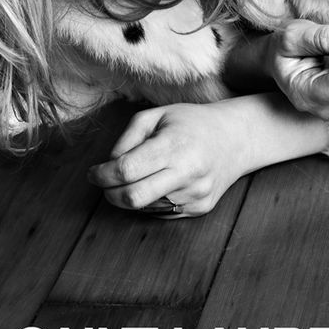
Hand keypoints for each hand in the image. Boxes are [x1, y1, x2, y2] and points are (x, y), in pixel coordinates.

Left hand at [87, 103, 248, 218]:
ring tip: (138, 177)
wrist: (235, 139)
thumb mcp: (156, 116)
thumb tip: (108, 166)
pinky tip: (159, 183)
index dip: (102, 175)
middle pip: (133, 198)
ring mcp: (196, 194)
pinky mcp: (200, 209)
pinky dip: (150, 202)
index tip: (93, 173)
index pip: (127, 169)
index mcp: (174, 145)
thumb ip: (127, 138)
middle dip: (110, 194)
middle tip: (104, 184)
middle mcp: (187, 173)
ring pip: (145, 208)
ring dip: (131, 197)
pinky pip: (162, 212)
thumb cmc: (190, 123)